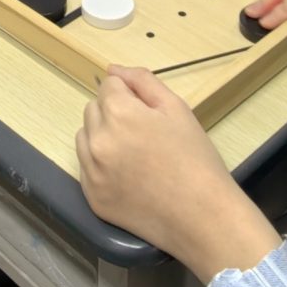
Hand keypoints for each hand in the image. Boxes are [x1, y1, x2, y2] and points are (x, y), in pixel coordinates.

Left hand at [76, 67, 266, 270]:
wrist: (201, 216)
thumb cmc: (195, 159)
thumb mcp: (176, 108)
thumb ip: (142, 81)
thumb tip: (112, 70)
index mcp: (118, 113)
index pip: (109, 85)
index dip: (131, 96)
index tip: (149, 115)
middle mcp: (97, 140)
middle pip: (93, 109)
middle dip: (114, 113)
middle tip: (145, 134)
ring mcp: (91, 171)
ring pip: (85, 136)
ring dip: (103, 137)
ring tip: (135, 154)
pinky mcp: (91, 196)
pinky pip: (87, 166)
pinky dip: (101, 165)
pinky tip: (129, 175)